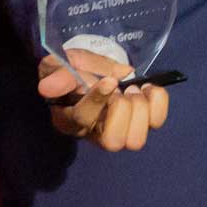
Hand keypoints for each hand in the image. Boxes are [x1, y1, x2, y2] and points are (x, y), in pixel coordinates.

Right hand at [36, 49, 170, 150]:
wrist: (85, 70)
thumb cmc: (69, 71)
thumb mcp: (58, 65)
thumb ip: (58, 75)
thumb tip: (48, 88)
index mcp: (68, 118)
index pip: (82, 119)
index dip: (97, 100)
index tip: (109, 81)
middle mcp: (93, 132)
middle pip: (113, 142)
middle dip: (123, 111)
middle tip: (122, 89)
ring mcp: (118, 132)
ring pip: (135, 141)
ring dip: (140, 110)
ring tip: (133, 89)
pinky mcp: (139, 123)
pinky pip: (156, 122)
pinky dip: (158, 102)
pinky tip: (147, 88)